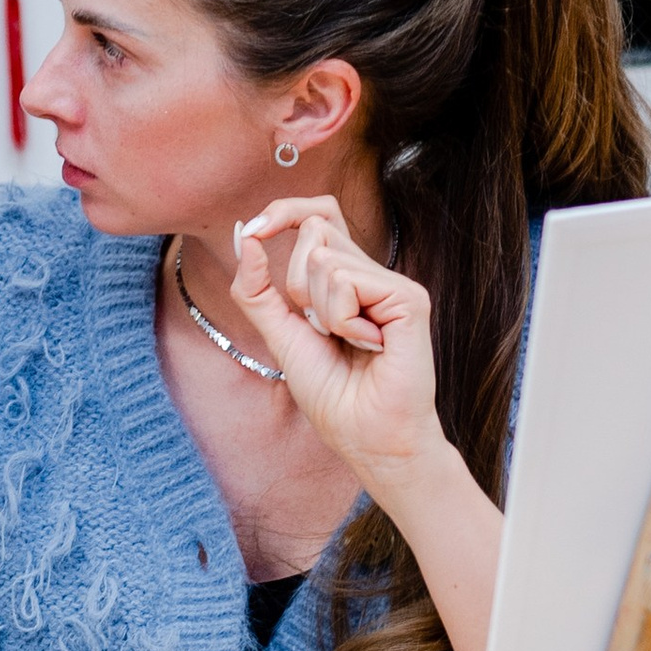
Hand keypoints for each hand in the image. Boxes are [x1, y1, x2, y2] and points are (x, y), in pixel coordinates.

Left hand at [227, 198, 449, 493]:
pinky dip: (341, 320)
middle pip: (314, 228)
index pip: (317, 214)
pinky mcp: (409, 297)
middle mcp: (371, 274)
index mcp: (345, 278)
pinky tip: (369, 346)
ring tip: (350, 344)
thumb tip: (242, 235)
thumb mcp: (280, 335)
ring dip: (320, 311)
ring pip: (323, 256)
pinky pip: (345, 281)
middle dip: (296, 283)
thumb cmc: (333, 396)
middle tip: (323, 330)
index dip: (283, 211)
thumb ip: (257, 289)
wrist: (367, 438)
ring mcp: (392, 284)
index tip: (250, 231)